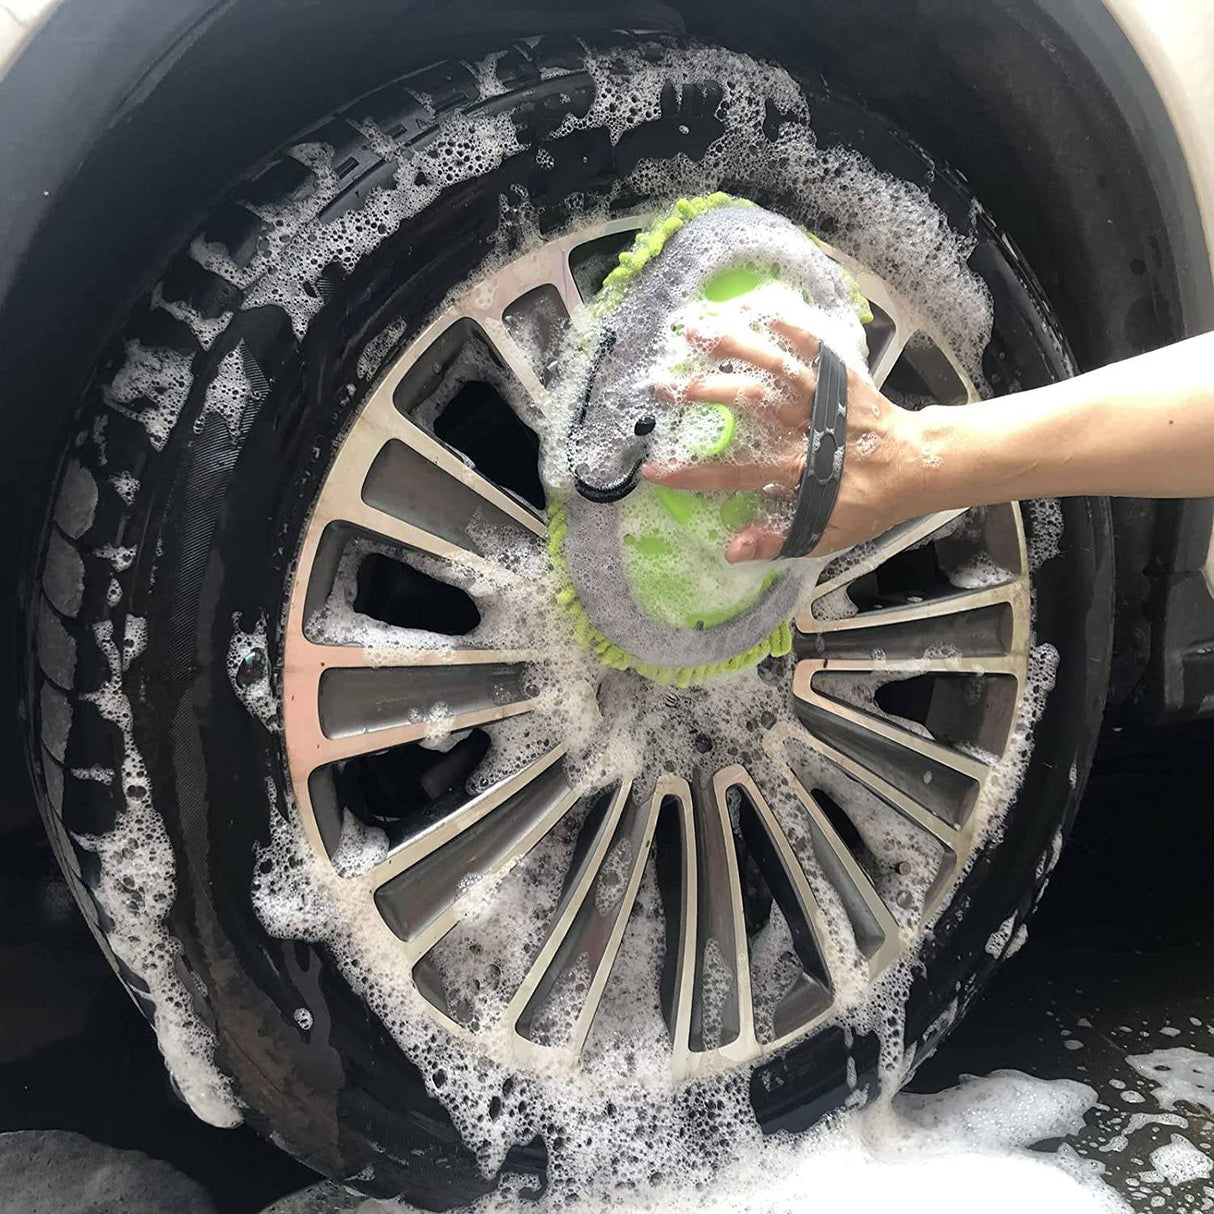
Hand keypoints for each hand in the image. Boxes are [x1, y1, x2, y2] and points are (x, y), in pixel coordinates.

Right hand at [641, 317, 928, 560]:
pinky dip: (790, 329)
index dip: (694, 473)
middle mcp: (806, 429)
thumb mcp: (827, 535)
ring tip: (698, 332)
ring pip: (775, 369)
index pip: (736, 474)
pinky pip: (814, 350)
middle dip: (703, 393)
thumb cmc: (869, 503)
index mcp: (798, 471)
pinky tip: (761, 312)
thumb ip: (778, 540)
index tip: (656, 469)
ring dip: (735, 349)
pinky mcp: (843, 379)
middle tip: (663, 387)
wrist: (919, 466)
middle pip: (750, 405)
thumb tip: (730, 550)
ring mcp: (824, 399)